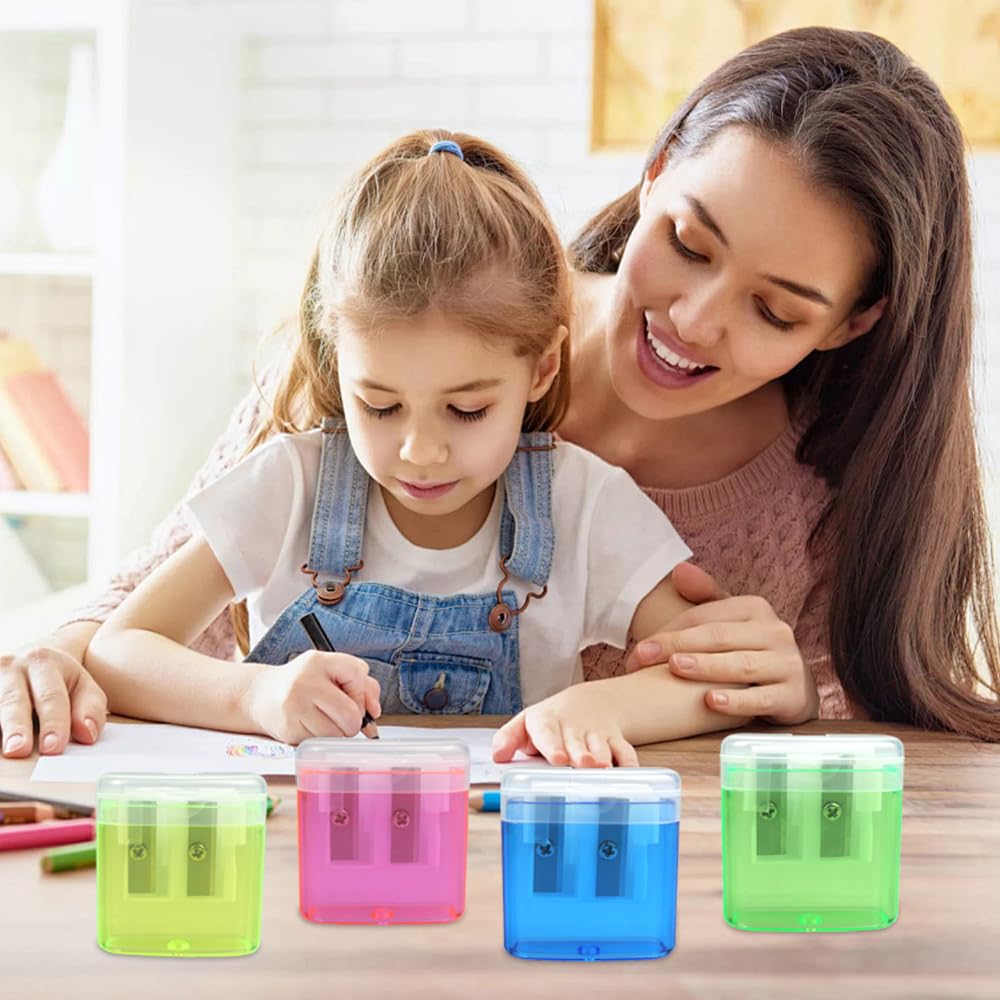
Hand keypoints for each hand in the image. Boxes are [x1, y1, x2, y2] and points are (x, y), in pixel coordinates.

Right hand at [0, 640, 107, 756]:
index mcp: (44, 662)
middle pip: (13, 700)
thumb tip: (87, 734)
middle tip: (19, 750)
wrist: (29, 660)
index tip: (53, 747)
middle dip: (17, 726)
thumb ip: (90, 709)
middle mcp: (12, 667)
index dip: (53, 722)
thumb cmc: (59, 681)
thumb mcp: (82, 686)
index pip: (50, 696)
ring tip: (5, 751)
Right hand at [243, 650, 380, 744]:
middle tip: (342, 716)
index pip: (357, 673)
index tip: (352, 696)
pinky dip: (322, 739)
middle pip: (350, 713)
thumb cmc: (305, 683)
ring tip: (324, 720)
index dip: (361, 691)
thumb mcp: (331, 672)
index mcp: (319, 661)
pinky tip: (310, 726)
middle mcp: (304, 681)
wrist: (262, 695)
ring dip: (338, 732)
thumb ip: (362, 685)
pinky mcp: (288, 729)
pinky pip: (322, 743)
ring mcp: (294, 707)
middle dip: (354, 720)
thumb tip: (374, 712)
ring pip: (338, 733)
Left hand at [492, 681, 638, 767]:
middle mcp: (574, 728)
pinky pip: (626, 752)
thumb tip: (498, 756)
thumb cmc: (550, 722)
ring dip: (603, 757)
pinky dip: (629, 763)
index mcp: (548, 723)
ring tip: (602, 768)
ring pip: (603, 747)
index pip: (549, 732)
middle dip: (581, 754)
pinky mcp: (616, 741)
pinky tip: (629, 773)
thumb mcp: (525, 725)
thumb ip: (508, 739)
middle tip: (582, 764)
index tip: (557, 759)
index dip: (553, 745)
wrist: (586, 705)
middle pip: (578, 743)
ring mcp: (597, 734)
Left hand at [626, 562, 818, 724]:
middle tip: (642, 659)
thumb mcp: (731, 621)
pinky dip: (737, 701)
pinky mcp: (794, 696)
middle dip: (677, 646)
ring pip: (741, 665)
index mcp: (755, 608)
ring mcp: (788, 664)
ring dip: (706, 667)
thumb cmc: (750, 650)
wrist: (794, 687)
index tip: (639, 651)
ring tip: (676, 668)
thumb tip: (679, 570)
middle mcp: (776, 632)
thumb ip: (705, 597)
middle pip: (719, 637)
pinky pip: (762, 699)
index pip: (704, 617)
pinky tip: (711, 702)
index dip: (669, 631)